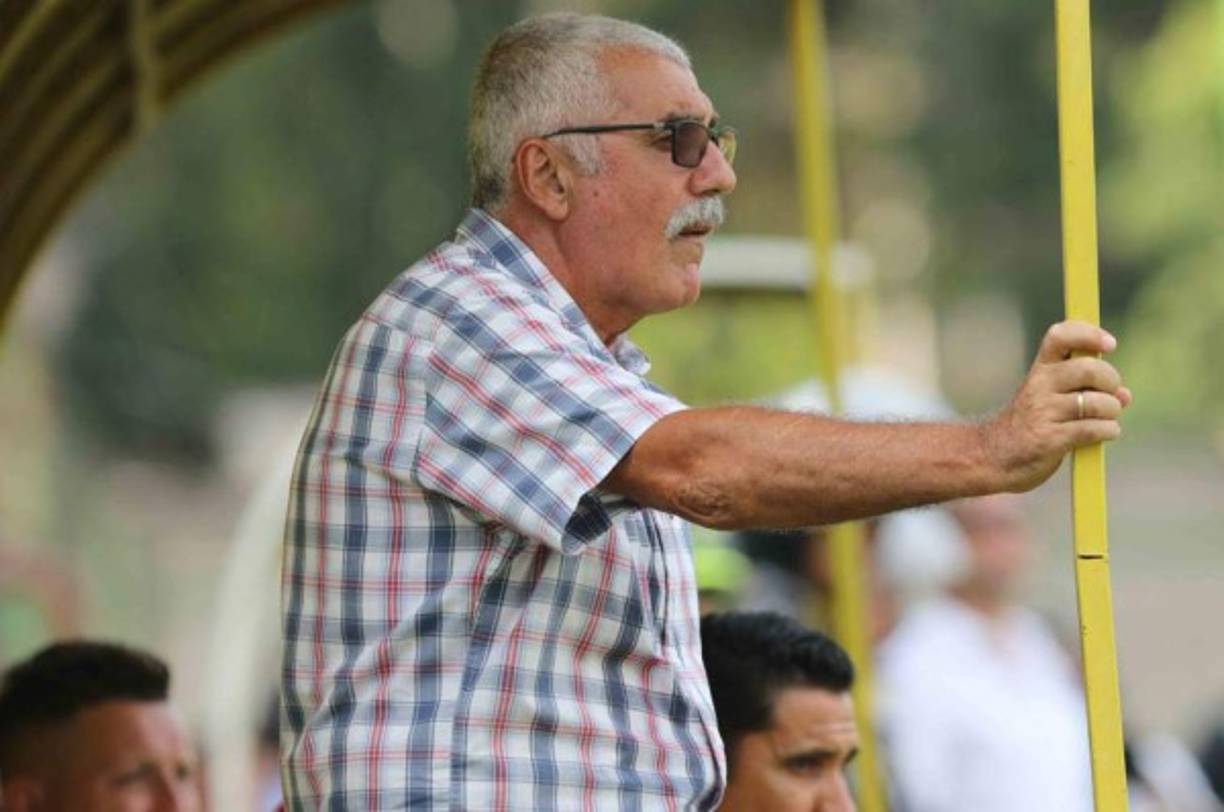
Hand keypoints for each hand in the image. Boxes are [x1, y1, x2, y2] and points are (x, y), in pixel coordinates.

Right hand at [980, 320, 1131, 492]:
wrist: (994, 457)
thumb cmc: (1029, 425)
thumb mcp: (1049, 397)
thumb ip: (1085, 390)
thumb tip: (1124, 395)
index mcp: (1040, 370)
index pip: (1060, 336)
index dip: (1089, 334)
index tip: (1110, 345)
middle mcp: (1039, 385)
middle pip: (1089, 369)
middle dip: (1111, 381)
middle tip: (1110, 393)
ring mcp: (1043, 411)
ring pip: (1098, 403)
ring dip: (1112, 412)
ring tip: (1106, 419)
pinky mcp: (1050, 438)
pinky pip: (1094, 429)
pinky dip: (1108, 431)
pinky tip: (1104, 433)